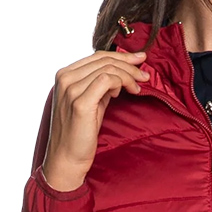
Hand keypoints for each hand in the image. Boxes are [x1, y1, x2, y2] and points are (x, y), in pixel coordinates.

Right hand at [42, 50, 149, 190]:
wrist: (68, 156)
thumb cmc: (82, 131)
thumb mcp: (93, 101)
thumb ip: (102, 85)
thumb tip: (122, 72)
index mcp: (65, 75)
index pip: (98, 56)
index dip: (122, 55)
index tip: (141, 58)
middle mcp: (65, 78)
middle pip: (104, 60)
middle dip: (130, 65)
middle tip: (146, 75)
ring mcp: (71, 89)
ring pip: (108, 68)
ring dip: (129, 75)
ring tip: (138, 88)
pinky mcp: (80, 102)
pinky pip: (107, 80)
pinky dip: (121, 82)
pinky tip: (126, 92)